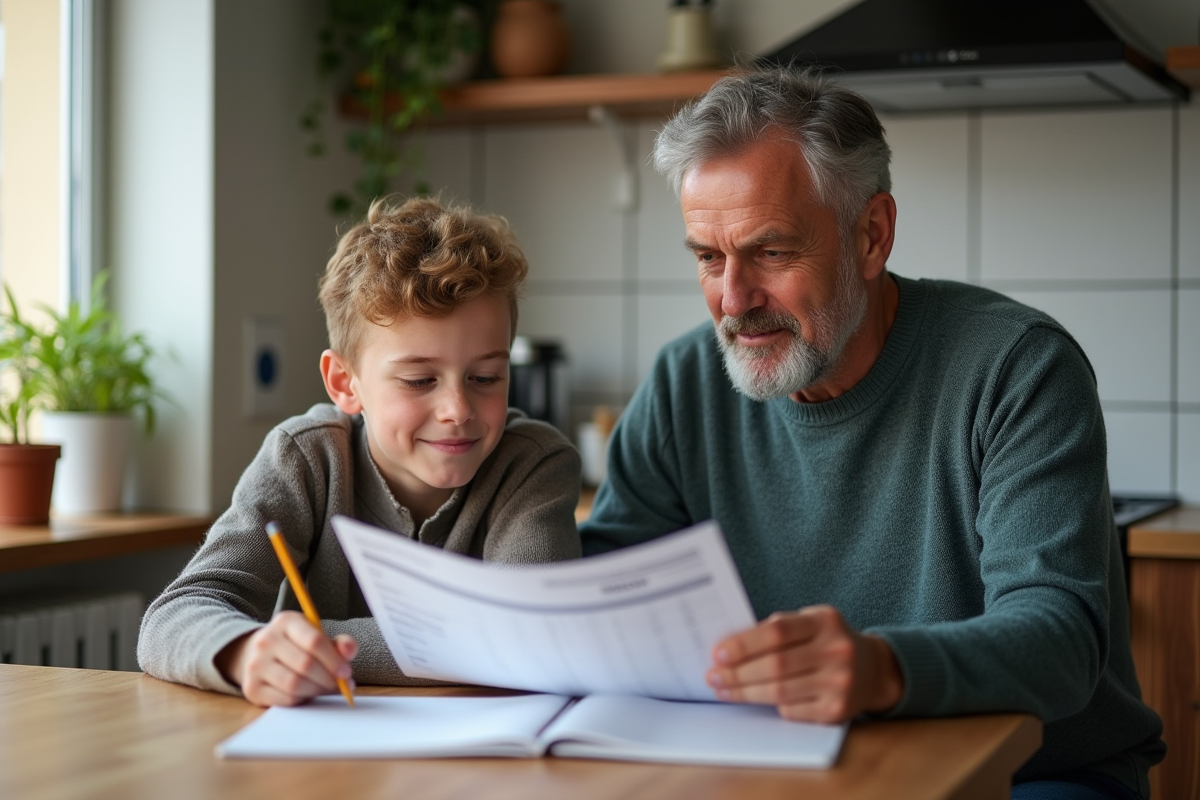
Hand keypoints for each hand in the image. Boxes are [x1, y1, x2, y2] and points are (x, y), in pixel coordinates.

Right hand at [215, 611, 357, 706]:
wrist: (258, 655)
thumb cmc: (297, 646)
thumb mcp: (318, 637)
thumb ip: (339, 643)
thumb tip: (349, 651)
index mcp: (286, 621)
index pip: (314, 641)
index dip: (334, 660)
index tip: (346, 672)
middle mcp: (266, 640)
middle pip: (305, 665)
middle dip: (328, 679)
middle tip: (340, 685)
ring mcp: (255, 665)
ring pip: (294, 684)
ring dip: (316, 691)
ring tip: (325, 689)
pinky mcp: (252, 688)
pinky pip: (285, 699)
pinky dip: (302, 700)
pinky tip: (307, 694)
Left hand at [705, 605, 903, 723]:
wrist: (874, 670)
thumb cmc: (827, 643)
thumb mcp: (810, 623)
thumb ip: (777, 629)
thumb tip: (729, 646)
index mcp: (826, 621)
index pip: (777, 631)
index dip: (744, 644)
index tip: (718, 653)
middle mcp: (837, 651)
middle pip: (776, 665)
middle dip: (737, 673)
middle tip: (713, 676)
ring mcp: (840, 683)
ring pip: (780, 692)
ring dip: (745, 693)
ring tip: (723, 690)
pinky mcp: (837, 711)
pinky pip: (792, 711)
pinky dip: (771, 706)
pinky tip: (757, 700)